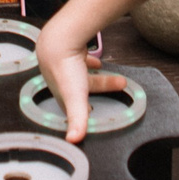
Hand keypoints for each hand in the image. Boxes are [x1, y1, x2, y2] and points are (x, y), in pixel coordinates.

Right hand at [34, 13, 123, 142]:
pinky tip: (97, 60)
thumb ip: (77, 120)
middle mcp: (58, 77)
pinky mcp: (68, 47)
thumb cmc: (65, 69)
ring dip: (95, 74)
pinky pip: (80, 56)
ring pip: (82, 71)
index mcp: (60, 91)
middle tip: (120, 85)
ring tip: (107, 72)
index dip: (83, 111)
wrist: (60, 38)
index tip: (94, 113)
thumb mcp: (75, 97)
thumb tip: (73, 141)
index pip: (71, 106)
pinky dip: (89, 60)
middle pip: (83, 86)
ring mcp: (62, 61)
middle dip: (100, 87)